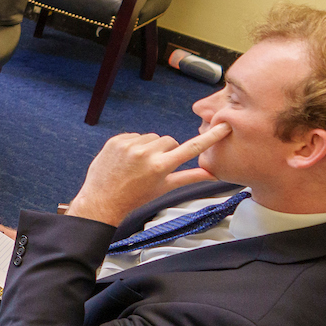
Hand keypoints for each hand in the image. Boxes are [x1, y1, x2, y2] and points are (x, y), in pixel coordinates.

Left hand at [64, 123, 230, 225]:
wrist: (102, 199)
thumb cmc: (135, 197)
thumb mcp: (164, 188)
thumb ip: (189, 177)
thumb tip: (212, 174)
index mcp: (160, 167)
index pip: (191, 148)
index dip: (210, 137)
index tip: (223, 126)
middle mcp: (145, 154)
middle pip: (169, 140)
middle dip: (167, 151)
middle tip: (156, 166)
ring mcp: (129, 145)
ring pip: (152, 137)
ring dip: (150, 147)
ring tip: (139, 164)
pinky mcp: (116, 140)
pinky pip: (135, 135)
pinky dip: (134, 144)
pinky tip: (128, 159)